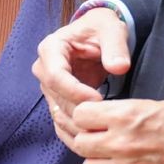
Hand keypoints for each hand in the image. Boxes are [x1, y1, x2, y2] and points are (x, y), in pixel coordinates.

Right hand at [35, 9, 132, 148]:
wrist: (97, 34)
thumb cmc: (102, 28)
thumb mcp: (111, 30)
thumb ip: (116, 47)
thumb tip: (119, 67)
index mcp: (50, 49)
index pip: (56, 76)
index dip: (75, 91)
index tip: (99, 99)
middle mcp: (43, 69)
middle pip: (57, 98)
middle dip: (80, 111)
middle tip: (105, 121)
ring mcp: (48, 86)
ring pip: (59, 112)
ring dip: (79, 124)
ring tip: (103, 129)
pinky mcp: (56, 99)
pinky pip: (62, 119)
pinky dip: (76, 129)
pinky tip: (94, 135)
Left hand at [65, 97, 163, 163]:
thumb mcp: (155, 104)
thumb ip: (125, 114)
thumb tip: (106, 121)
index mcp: (126, 115)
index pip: (81, 115)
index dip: (88, 117)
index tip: (97, 120)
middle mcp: (121, 142)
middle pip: (80, 144)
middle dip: (90, 141)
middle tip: (106, 141)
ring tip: (115, 161)